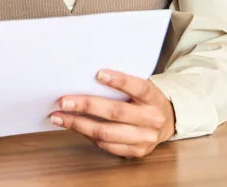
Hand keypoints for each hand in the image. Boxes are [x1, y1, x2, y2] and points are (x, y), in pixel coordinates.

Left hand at [49, 69, 175, 158]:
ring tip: (59, 117)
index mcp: (153, 97)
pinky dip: (88, 136)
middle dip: (86, 106)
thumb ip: (122, 84)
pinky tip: (74, 127)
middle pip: (116, 112)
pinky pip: (107, 145)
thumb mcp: (141, 87)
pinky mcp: (137, 151)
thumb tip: (86, 78)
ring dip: (79, 124)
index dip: (119, 81)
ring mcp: (145, 138)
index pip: (138, 87)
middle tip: (63, 101)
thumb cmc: (145, 100)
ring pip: (107, 132)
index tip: (98, 74)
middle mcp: (152, 118)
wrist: (167, 121)